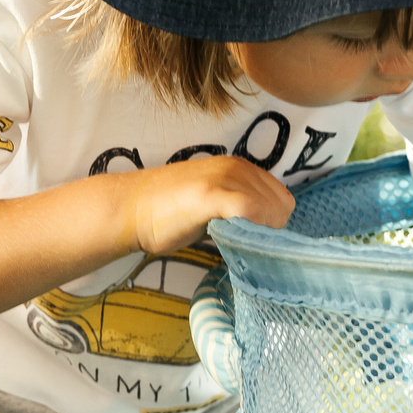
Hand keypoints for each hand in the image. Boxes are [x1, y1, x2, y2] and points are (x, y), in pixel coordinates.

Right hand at [122, 155, 294, 256]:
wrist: (130, 209)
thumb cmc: (169, 212)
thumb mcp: (214, 202)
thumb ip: (240, 210)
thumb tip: (265, 234)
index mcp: (241, 168)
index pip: (283, 199)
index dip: (274, 224)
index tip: (254, 239)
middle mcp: (238, 168)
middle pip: (282, 208)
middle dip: (268, 232)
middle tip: (241, 244)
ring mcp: (225, 179)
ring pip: (271, 211)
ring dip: (260, 235)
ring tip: (233, 242)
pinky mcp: (212, 195)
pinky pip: (252, 211)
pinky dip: (251, 231)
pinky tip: (231, 241)